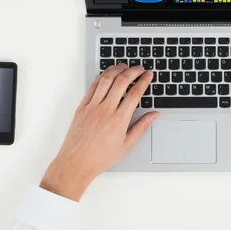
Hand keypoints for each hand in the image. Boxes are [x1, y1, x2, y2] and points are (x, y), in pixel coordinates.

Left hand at [40, 64, 158, 200]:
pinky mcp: (82, 106)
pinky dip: (101, 77)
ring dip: (116, 69)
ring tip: (124, 66)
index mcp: (119, 120)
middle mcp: (105, 110)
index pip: (135, 93)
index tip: (148, 75)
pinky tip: (107, 75)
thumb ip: (142, 126)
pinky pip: (92, 86)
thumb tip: (154, 115)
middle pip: (121, 81)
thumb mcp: (126, 144)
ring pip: (106, 79)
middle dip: (133, 71)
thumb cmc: (100, 157)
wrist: (76, 163)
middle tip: (139, 68)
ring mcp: (92, 107)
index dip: (144, 80)